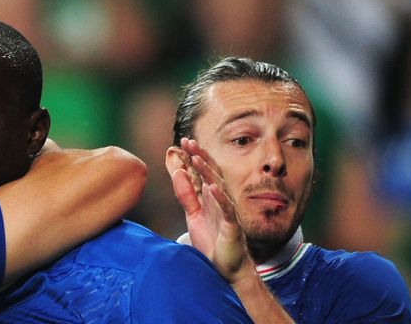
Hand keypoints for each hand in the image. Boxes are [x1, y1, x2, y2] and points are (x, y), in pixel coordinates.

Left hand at [169, 138, 251, 283]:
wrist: (227, 268)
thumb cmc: (213, 240)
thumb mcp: (194, 215)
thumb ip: (186, 195)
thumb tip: (178, 173)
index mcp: (210, 196)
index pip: (202, 172)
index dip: (194, 156)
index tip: (183, 142)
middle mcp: (220, 200)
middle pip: (211, 173)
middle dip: (200, 156)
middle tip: (189, 141)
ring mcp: (227, 212)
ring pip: (218, 187)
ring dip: (208, 172)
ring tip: (197, 158)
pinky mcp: (232, 226)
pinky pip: (227, 209)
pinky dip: (220, 198)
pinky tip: (212, 188)